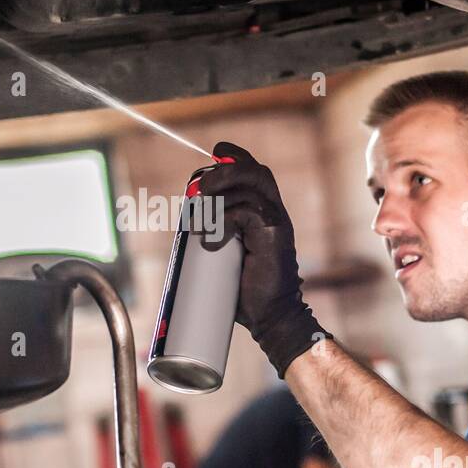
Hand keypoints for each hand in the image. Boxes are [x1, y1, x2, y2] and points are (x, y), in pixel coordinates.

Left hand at [197, 141, 329, 376]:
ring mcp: (277, 222)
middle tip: (198, 188)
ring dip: (216, 199)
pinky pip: (246, 211)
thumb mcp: (228, 252)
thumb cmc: (248, 290)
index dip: (236, 156)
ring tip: (199, 220)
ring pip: (248, 188)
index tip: (216, 151)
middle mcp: (275, 212)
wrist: (271, 316)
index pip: (255, 171)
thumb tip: (191, 217)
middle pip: (254, 171)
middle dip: (224, 172)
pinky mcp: (274, 235)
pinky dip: (223, 222)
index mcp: (266, 212)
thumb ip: (217, 231)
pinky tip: (212, 241)